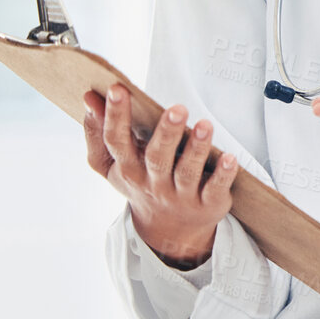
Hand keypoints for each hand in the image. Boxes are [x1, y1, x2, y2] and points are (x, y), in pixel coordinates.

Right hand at [82, 84, 237, 267]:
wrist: (168, 229)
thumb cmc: (140, 182)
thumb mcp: (111, 165)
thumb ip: (97, 132)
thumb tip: (89, 98)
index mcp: (127, 168)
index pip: (117, 141)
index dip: (115, 115)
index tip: (117, 89)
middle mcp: (152, 182)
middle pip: (157, 157)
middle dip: (166, 132)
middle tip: (177, 108)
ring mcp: (180, 194)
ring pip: (187, 171)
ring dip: (196, 148)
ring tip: (205, 125)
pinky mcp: (206, 202)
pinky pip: (214, 188)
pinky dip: (222, 174)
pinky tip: (230, 159)